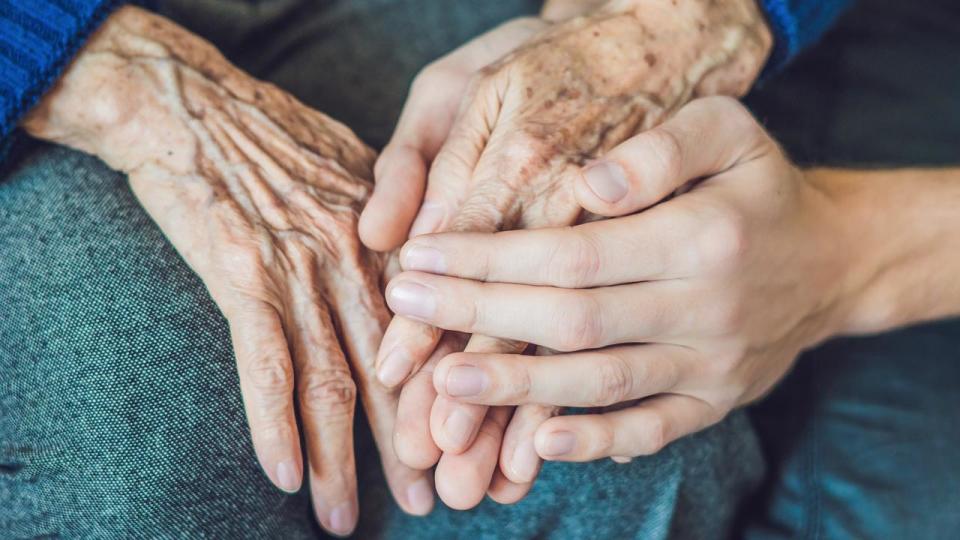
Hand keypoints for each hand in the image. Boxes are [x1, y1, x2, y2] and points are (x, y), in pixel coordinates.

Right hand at [23, 7, 430, 533]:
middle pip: (397, 369)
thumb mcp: (359, 172)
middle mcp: (362, 260)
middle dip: (413, 444)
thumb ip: (395, 229)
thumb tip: (417, 275)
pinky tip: (286, 477)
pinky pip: (265, 364)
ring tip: (347, 518)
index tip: (467, 446)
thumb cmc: (277, 136)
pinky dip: (275, 425)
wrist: (194, 105)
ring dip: (344, 459)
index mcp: (395, 240)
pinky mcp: (244, 275)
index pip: (437, 334)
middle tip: (433, 503)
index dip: (452, 397)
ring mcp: (304, 268)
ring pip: (334, 380)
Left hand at [366, 0, 771, 508]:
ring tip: (441, 384)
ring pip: (600, 383)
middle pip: (572, 321)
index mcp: (703, 235)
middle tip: (406, 309)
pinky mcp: (714, 403)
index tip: (422, 256)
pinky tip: (535, 441)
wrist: (831, 259)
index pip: (574, 253)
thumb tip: (587, 182)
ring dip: (516, 388)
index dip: (491, 259)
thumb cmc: (759, 186)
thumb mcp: (727, 130)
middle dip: (478, 317)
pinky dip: (594, 442)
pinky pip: (650, 430)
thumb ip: (657, 149)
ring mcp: (712, 365)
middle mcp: (707, 308)